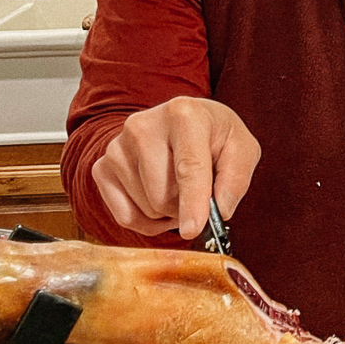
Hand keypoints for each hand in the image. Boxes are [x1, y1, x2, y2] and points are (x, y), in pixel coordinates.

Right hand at [91, 97, 260, 240]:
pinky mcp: (102, 168)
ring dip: (168, 212)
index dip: (192, 202)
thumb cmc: (215, 137)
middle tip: (197, 192)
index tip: (193, 229)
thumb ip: (236, 179)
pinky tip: (158, 199)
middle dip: (185, 207)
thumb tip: (219, 210)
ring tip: (178, 187)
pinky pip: (125, 216)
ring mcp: (117, 147)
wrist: (182, 124)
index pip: (188, 167)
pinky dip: (147, 221)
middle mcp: (143, 126)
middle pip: (163, 195)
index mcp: (183, 114)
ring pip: (146, 208)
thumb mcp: (242, 149)